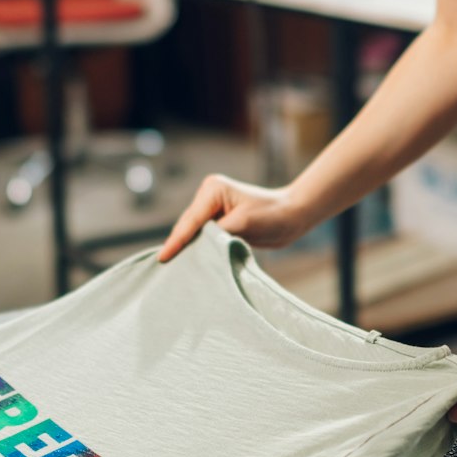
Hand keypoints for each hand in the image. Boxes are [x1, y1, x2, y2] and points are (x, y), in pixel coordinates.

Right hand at [158, 174, 313, 261]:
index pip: (191, 220)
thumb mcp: (244, 224)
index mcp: (213, 189)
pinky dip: (197, 248)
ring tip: (173, 267)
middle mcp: (208, 195)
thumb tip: (197, 247)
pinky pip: (201, 236)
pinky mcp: (218, 220)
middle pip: (187, 225)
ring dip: (187, 247)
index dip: (177, 241)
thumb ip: (219, 234)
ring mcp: (212, 207)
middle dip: (178, 244)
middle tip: (164, 267)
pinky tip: (189, 261)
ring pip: (192, 232)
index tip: (163, 257)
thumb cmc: (272, 215)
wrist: (292, 216)